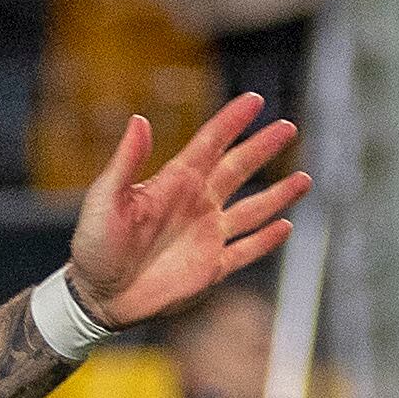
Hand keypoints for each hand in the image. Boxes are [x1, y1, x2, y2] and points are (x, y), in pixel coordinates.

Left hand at [66, 97, 313, 332]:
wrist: (97, 296)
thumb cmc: (94, 245)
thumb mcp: (104, 198)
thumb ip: (125, 161)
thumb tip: (139, 119)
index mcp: (174, 182)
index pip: (210, 144)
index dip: (232, 121)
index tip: (254, 101)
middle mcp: (196, 203)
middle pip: (237, 169)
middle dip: (262, 148)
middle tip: (287, 127)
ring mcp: (206, 235)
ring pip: (251, 209)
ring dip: (277, 194)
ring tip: (304, 179)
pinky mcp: (210, 268)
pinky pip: (245, 251)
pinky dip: (266, 240)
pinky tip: (286, 226)